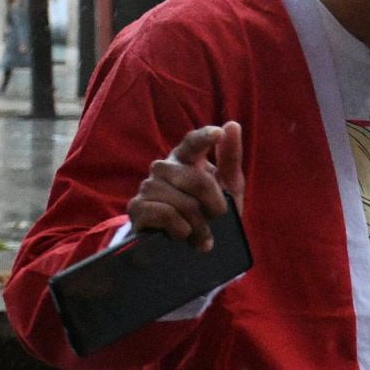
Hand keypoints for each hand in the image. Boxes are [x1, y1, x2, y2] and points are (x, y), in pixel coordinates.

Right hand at [128, 122, 244, 251]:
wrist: (187, 244)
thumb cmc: (210, 210)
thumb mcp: (228, 186)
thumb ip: (230, 157)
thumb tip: (232, 125)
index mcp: (186, 158)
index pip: (192, 142)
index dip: (204, 137)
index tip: (218, 134)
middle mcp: (164, 167)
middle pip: (198, 181)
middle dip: (215, 207)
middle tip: (216, 220)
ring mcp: (148, 186)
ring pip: (183, 203)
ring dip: (199, 225)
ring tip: (201, 235)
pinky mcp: (137, 207)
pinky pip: (167, 215)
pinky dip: (181, 229)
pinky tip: (182, 234)